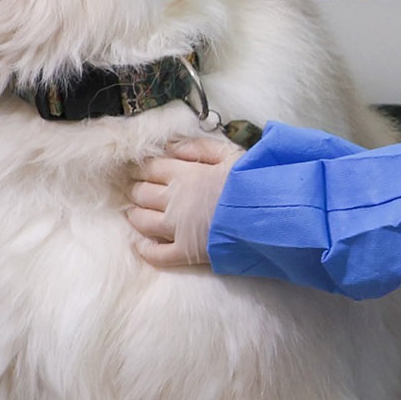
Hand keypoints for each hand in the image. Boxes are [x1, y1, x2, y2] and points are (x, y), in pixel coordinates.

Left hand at [127, 135, 243, 267]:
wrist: (268, 214)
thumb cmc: (253, 181)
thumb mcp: (229, 153)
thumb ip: (199, 146)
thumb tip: (171, 145)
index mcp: (185, 174)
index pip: (151, 168)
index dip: (140, 167)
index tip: (136, 167)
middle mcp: (174, 200)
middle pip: (142, 193)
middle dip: (135, 189)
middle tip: (133, 188)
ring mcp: (178, 228)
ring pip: (143, 221)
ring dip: (134, 215)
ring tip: (132, 212)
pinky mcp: (186, 251)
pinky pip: (157, 254)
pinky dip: (145, 250)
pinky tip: (140, 246)